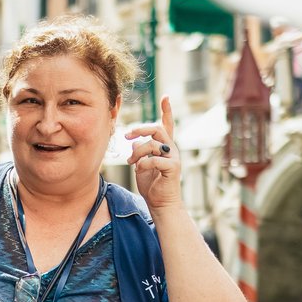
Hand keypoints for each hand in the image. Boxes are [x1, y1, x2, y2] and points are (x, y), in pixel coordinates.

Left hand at [126, 95, 181, 209]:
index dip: (167, 110)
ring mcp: (174, 157)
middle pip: (157, 129)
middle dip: (140, 129)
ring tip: (130, 161)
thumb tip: (134, 143)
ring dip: (137, 151)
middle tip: (127, 136)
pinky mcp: (173, 167)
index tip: (166, 97)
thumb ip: (139, 153)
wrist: (161, 204)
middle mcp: (171, 149)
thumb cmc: (151, 186)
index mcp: (165, 147)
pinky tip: (138, 169)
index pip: (167, 125)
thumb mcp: (141, 166)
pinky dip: (143, 163)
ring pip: (153, 144)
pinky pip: (154, 159)